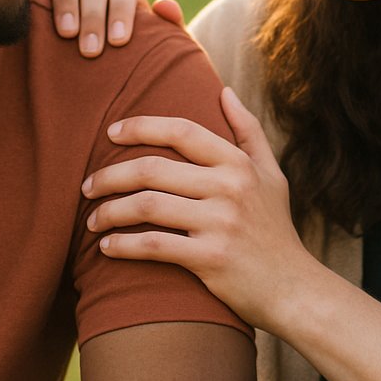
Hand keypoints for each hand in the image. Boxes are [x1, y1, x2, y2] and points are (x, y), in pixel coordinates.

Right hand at [42, 0, 184, 56]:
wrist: (84, 91)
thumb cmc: (119, 66)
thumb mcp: (148, 53)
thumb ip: (165, 31)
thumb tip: (165, 4)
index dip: (122, 10)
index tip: (119, 40)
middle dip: (94, 15)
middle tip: (91, 50)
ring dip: (67, 2)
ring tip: (67, 34)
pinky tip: (36, 15)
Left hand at [84, 88, 315, 328]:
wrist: (294, 289)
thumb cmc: (276, 230)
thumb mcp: (271, 175)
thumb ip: (248, 131)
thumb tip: (225, 92)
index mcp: (238, 163)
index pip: (182, 131)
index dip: (141, 127)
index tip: (111, 132)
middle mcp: (230, 187)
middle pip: (152, 169)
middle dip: (110, 175)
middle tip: (87, 186)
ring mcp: (220, 223)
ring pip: (146, 205)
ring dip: (110, 211)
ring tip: (92, 219)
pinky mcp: (210, 259)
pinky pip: (154, 245)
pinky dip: (123, 245)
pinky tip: (106, 247)